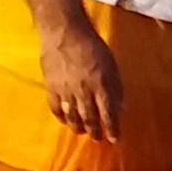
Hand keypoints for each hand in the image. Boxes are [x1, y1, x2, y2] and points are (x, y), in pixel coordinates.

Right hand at [34, 11, 122, 139]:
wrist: (64, 32)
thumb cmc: (92, 45)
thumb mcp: (111, 65)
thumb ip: (116, 87)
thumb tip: (121, 108)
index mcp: (101, 85)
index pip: (108, 113)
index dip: (112, 128)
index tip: (114, 139)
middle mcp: (83, 91)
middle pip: (90, 118)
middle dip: (95, 131)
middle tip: (98, 138)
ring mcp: (65, 90)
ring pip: (72, 116)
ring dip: (78, 127)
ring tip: (81, 131)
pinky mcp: (51, 86)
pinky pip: (55, 107)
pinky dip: (60, 116)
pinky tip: (64, 120)